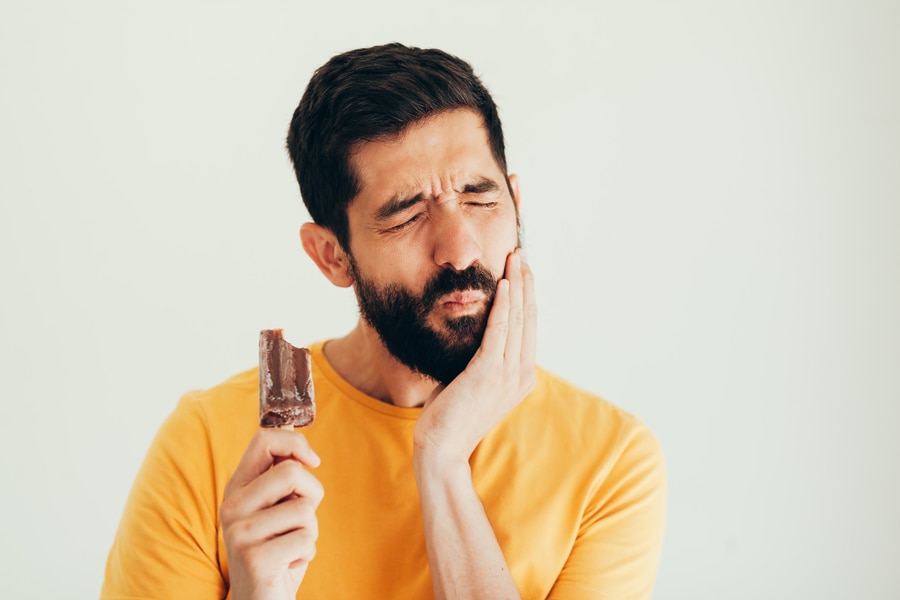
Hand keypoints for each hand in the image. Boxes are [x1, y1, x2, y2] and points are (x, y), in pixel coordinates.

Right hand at [220, 428, 323, 599]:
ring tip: (290, 546)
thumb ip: (284, 481)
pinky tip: (288, 565)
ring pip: (304, 509)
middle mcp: (232, 506)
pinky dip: (307, 553)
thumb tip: (306, 453)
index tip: (313, 461)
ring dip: (310, 530)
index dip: (295, 442)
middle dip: (311, 494)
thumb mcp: (278, 509)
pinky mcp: (255, 559)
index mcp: (237, 488)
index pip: (263, 440)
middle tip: (301, 520)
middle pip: (291, 472)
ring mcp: (240, 533)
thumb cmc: (279, 550)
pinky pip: (306, 539)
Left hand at [414, 248, 536, 462]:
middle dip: (525, 282)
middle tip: (520, 253)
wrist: (442, 448)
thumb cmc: (451, 415)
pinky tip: (504, 285)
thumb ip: (480, 358)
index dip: (526, 295)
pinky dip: (504, 306)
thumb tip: (473, 333)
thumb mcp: (472, 380)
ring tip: (515, 259)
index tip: (521, 269)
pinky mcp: (488, 373)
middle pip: (528, 317)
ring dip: (517, 285)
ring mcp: (507, 374)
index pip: (528, 326)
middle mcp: (521, 373)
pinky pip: (499, 332)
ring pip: (517, 319)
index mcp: (521, 376)